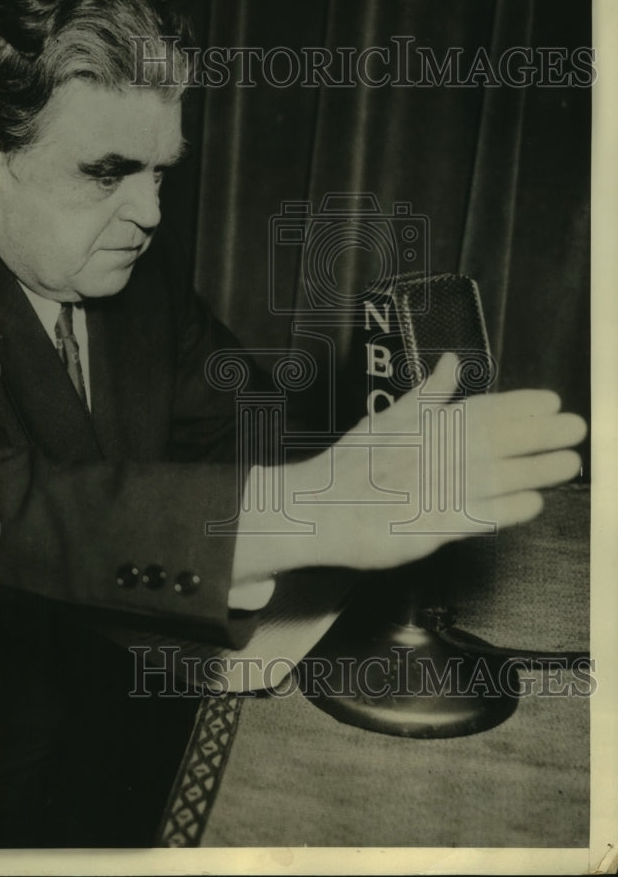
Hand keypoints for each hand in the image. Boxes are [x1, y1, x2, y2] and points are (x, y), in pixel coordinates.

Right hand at [293, 352, 586, 568]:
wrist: (314, 509)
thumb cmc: (351, 466)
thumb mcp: (386, 420)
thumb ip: (426, 395)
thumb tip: (451, 363)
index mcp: (422, 426)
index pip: (477, 410)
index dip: (517, 405)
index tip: (550, 401)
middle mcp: (429, 454)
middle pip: (492, 440)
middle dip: (537, 433)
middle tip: (576, 427)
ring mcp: (428, 490)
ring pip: (491, 476)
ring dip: (533, 469)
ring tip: (568, 462)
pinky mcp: (425, 527)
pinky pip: (472, 518)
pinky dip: (503, 510)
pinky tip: (533, 503)